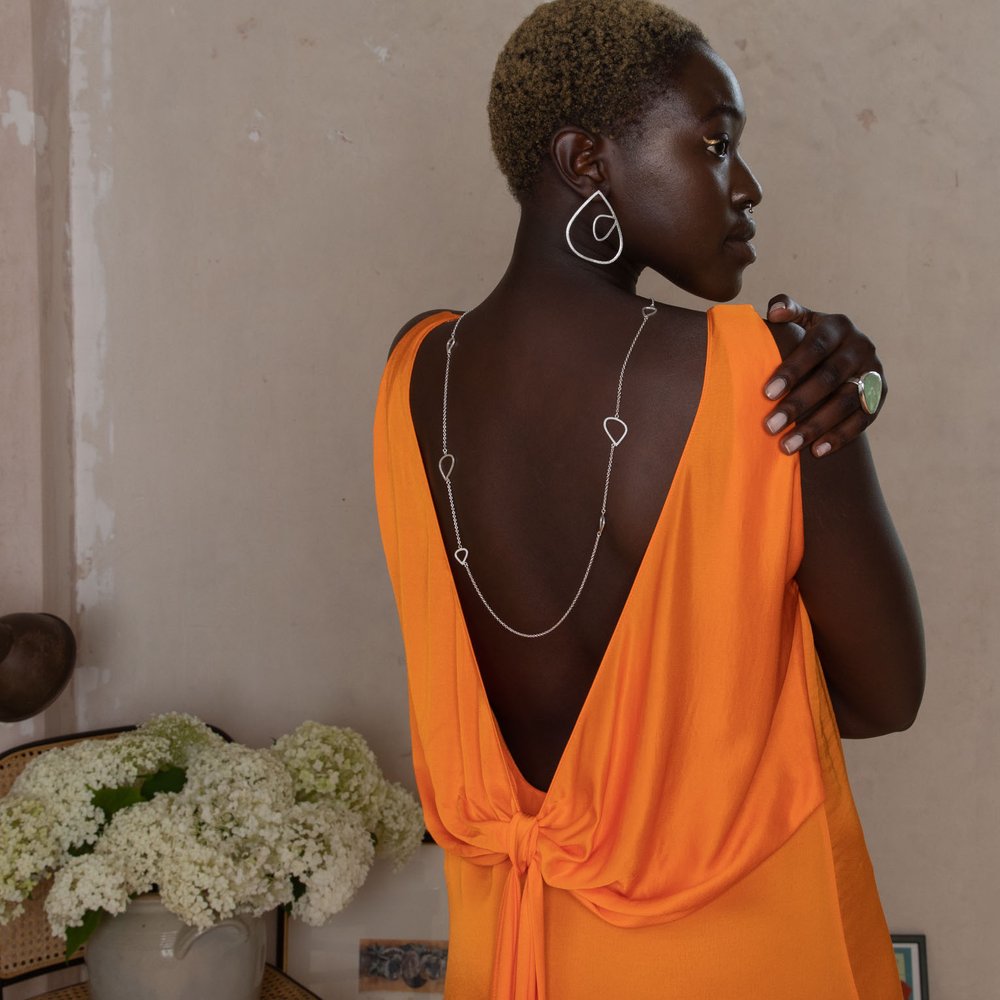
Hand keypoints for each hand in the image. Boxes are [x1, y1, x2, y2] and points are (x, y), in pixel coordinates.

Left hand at [762, 294, 885, 457]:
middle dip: (798, 404)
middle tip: (770, 427)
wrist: (843, 352)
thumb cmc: (808, 337)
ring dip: (816, 426)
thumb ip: (787, 309)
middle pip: (829, 378)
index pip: (814, 348)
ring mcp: (873, 371)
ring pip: (846, 402)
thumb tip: (775, 311)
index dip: (791, 370)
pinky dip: (840, 437)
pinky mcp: (880, 394)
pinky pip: (863, 419)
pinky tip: (816, 452)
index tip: (766, 394)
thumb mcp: (801, 319)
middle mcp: (861, 346)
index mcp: (837, 326)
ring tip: (787, 446)